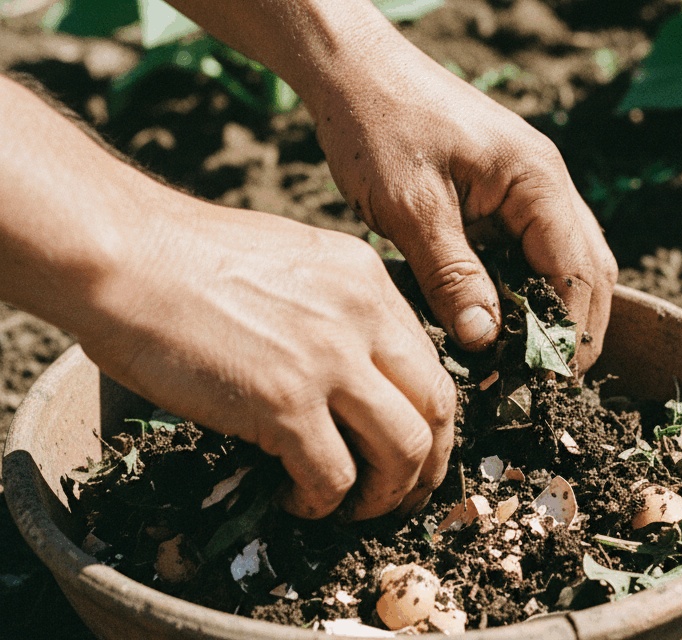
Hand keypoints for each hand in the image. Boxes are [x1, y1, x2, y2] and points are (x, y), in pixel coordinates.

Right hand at [81, 200, 454, 520]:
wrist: (123, 254)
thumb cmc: (187, 257)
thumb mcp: (292, 261)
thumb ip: (335, 307)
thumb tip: (349, 364)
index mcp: (367, 279)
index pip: (430, 363)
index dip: (429, 418)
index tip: (412, 449)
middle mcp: (364, 316)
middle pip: (436, 409)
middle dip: (427, 465)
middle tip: (401, 496)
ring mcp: (328, 359)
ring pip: (403, 450)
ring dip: (386, 495)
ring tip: (352, 508)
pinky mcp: (284, 402)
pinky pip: (333, 478)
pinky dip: (321, 504)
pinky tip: (293, 499)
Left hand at [314, 36, 617, 372]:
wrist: (353, 72)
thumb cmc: (378, 126)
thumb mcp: (413, 209)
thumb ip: (454, 275)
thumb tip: (487, 341)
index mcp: (537, 181)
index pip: (578, 272)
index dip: (569, 333)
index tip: (545, 381)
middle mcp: (546, 183)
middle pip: (588, 268)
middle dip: (573, 327)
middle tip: (542, 381)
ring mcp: (526, 187)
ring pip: (564, 260)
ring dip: (553, 309)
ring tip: (523, 360)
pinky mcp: (501, 194)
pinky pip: (529, 249)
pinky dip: (524, 286)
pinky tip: (500, 317)